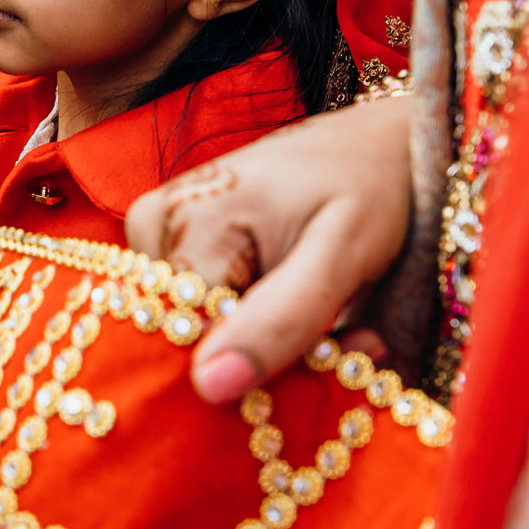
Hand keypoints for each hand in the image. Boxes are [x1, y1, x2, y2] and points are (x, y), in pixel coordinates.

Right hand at [124, 96, 411, 403]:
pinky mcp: (176, 245)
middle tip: (347, 342)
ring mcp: (158, 235)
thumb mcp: (340, 255)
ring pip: (203, 334)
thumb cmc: (367, 185)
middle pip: (191, 340)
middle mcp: (151, 227)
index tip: (332, 356)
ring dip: (271, 343)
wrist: (377, 142)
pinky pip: (208, 313)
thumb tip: (207, 386)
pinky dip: (262, 325)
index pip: (189, 345)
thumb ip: (280, 320)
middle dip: (269, 357)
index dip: (259, 368)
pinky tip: (306, 303)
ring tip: (333, 315)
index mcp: (178, 222)